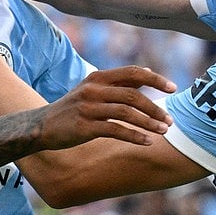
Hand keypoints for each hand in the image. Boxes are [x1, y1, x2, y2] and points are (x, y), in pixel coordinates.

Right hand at [36, 66, 175, 148]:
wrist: (42, 126)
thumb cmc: (73, 108)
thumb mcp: (93, 89)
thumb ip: (119, 82)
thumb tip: (147, 72)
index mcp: (98, 77)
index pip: (132, 73)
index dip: (155, 79)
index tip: (173, 88)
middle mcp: (93, 89)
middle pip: (132, 95)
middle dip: (154, 108)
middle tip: (170, 121)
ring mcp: (88, 108)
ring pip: (126, 113)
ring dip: (148, 123)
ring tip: (164, 132)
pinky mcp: (84, 127)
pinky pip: (115, 130)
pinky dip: (134, 136)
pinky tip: (147, 142)